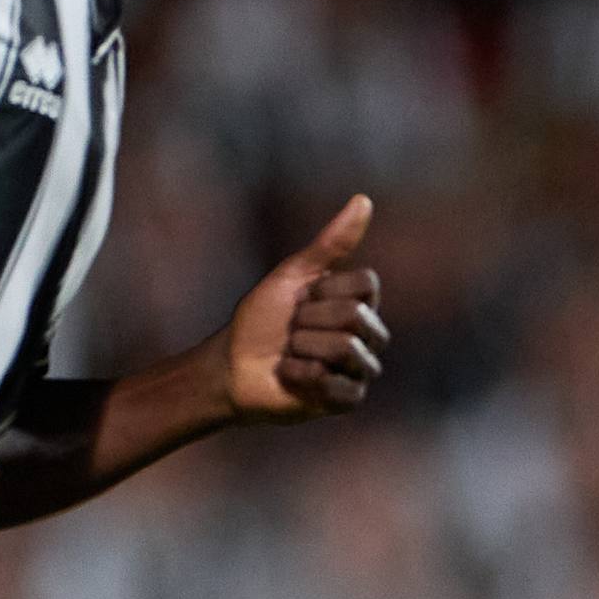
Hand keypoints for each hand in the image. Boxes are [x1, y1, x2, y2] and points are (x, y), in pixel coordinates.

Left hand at [221, 196, 390, 423]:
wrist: (230, 366)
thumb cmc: (260, 319)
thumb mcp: (293, 274)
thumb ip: (332, 242)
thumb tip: (363, 198)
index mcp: (361, 304)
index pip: (364, 285)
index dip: (323, 290)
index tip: (301, 299)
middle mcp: (369, 335)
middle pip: (354, 317)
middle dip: (307, 322)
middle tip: (290, 332)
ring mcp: (360, 369)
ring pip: (345, 349)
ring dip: (301, 350)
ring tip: (288, 355)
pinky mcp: (347, 400)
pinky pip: (338, 384)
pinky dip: (302, 377)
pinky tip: (290, 377)